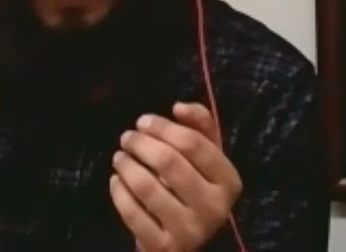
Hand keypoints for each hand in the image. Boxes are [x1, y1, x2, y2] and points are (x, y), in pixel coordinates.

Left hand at [109, 102, 242, 251]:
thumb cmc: (192, 186)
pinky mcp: (164, 247)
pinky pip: (132, 212)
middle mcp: (215, 208)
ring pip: (147, 186)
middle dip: (141, 144)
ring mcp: (190, 231)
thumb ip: (199, 124)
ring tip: (119, 157)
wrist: (182, 239)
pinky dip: (119, 191)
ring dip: (126, 165)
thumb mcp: (204, 154)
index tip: (142, 121)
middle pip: (168, 161)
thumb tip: (180, 107)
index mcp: (228, 181)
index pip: (193, 143)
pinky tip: (117, 180)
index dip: (163, 127)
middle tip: (126, 137)